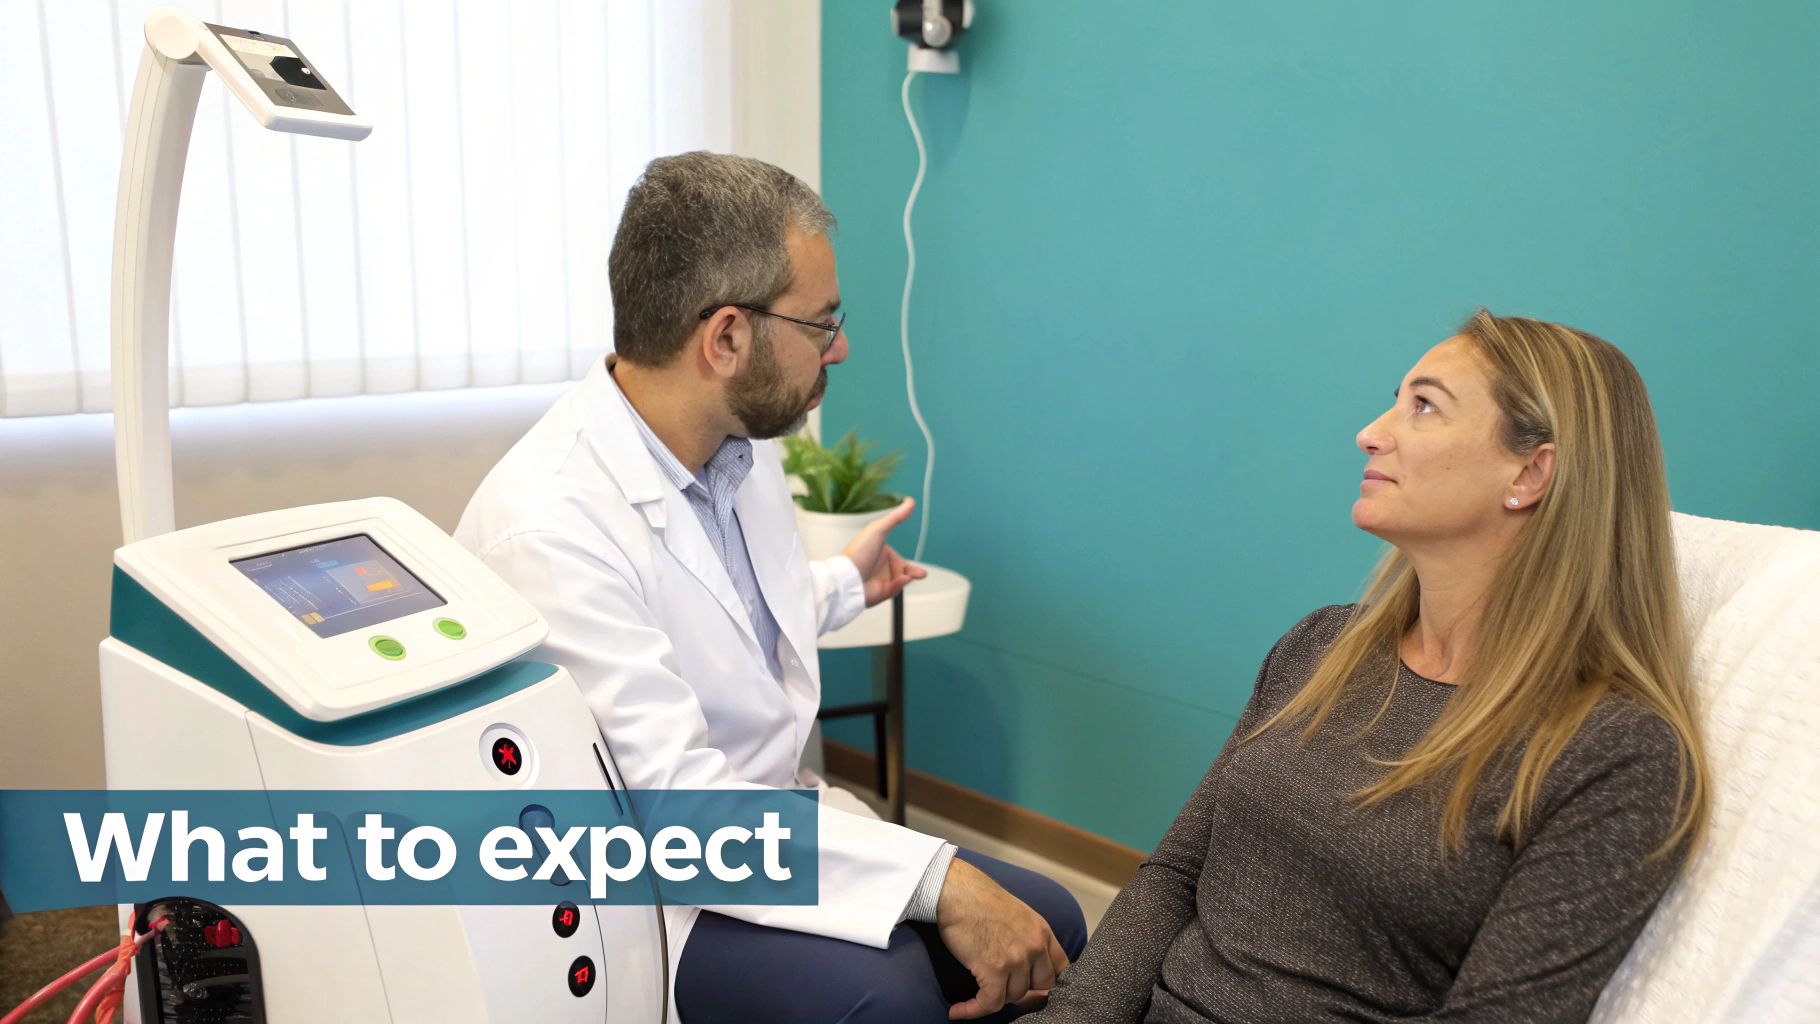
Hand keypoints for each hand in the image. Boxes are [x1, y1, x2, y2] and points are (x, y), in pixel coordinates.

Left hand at [842, 498, 928, 606]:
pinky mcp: (878, 593)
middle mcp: (880, 568)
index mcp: (880, 554)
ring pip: (900, 582)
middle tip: (921, 574)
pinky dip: (898, 585)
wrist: (847, 576)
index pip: (899, 560)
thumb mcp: (879, 529)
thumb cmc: (858, 552)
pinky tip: (901, 580)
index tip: (917, 566)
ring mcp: (879, 581)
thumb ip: (896, 517)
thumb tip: (910, 501)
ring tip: (909, 576)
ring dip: (906, 578)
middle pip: (902, 572)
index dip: (908, 564)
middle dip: (913, 573)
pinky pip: (894, 590)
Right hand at [935, 858, 1070, 1019]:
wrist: (956, 890)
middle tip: (1002, 991)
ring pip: (1014, 996)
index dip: (1048, 982)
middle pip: (1042, 986)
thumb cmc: (978, 900)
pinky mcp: (994, 969)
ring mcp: (1016, 958)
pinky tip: (958, 1010)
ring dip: (996, 996)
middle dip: (1023, 991)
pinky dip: (972, 1010)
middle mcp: (1035, 946)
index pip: (1061, 968)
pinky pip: (990, 1003)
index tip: (1035, 990)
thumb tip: (1026, 968)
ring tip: (978, 990)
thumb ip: (1028, 939)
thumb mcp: (1017, 915)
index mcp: (1042, 931)